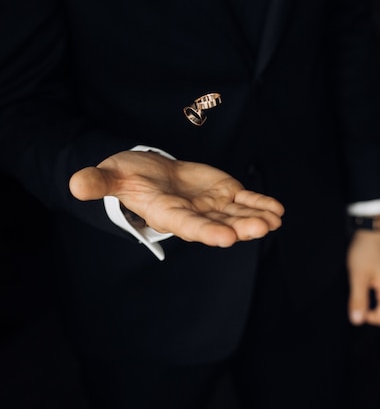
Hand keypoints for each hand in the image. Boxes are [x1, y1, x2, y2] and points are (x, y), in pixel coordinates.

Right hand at [69, 150, 283, 246]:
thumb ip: (98, 183)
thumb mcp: (111, 175)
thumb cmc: (127, 174)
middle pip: (218, 223)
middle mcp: (192, 214)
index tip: (226, 238)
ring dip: (255, 217)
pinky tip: (276, 210)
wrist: (148, 171)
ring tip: (274, 219)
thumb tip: (74, 184)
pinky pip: (244, 200)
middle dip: (240, 227)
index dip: (207, 231)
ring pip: (235, 214)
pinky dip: (259, 204)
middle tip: (260, 228)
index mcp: (167, 212)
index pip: (188, 225)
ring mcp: (210, 205)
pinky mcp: (222, 192)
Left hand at [346, 230, 379, 325]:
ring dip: (373, 291)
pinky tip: (371, 270)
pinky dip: (377, 285)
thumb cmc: (366, 250)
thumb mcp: (358, 276)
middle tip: (361, 281)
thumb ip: (358, 300)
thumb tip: (357, 320)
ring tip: (366, 273)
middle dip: (369, 300)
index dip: (366, 315)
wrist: (376, 228)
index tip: (356, 300)